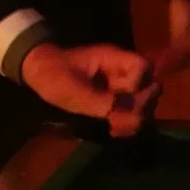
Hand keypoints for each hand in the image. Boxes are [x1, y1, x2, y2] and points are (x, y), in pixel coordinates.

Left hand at [20, 41, 157, 138]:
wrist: (39, 72)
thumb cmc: (53, 75)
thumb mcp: (73, 90)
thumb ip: (103, 102)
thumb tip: (134, 117)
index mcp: (114, 59)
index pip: (143, 67)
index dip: (137, 85)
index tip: (120, 100)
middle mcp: (122, 70)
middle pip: (150, 85)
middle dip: (140, 106)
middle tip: (119, 121)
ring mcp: (119, 84)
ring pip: (143, 100)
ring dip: (133, 117)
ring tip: (115, 129)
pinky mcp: (114, 97)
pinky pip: (131, 110)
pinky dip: (126, 122)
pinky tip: (114, 130)